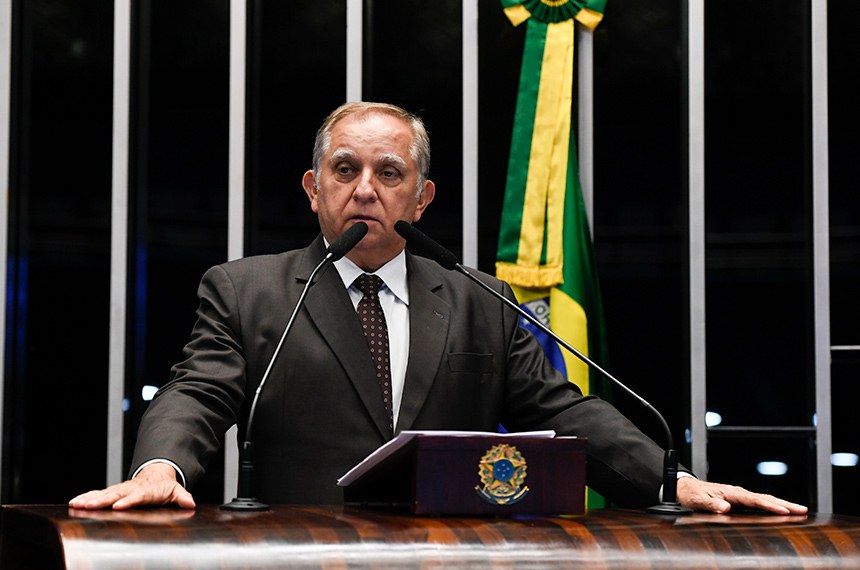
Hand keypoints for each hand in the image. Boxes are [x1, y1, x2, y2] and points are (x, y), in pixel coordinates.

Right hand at [68, 463, 195, 509]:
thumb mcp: (176, 491)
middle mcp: (131, 489)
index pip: (138, 496)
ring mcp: (120, 489)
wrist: (156, 475)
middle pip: (116, 494)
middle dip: (102, 500)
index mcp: (146, 490)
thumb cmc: (164, 487)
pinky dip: (86, 497)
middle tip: (89, 506)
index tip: (119, 505)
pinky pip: (98, 493)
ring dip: (89, 499)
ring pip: (104, 494)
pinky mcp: (113, 492)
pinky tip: (74, 502)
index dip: (129, 501)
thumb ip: (182, 497)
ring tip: (76, 504)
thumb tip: (190, 503)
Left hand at [677, 476, 807, 514]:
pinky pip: (759, 503)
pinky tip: (781, 511)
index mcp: (730, 492)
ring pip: (764, 499)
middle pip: (764, 498)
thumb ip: (710, 505)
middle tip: (803, 510)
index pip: (753, 500)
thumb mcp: (697, 501)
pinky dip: (772, 506)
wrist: (684, 488)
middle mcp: (737, 492)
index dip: (769, 506)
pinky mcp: (739, 500)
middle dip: (784, 504)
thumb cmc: (691, 494)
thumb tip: (725, 508)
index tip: (784, 511)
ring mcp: (739, 495)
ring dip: (782, 504)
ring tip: (800, 511)